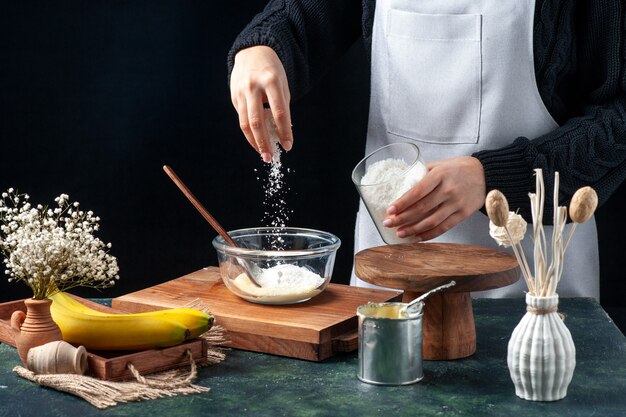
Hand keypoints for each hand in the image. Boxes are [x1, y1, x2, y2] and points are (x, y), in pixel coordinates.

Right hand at [230, 46, 292, 161]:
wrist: (252, 52)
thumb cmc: (272, 71)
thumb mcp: (283, 85)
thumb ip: (282, 107)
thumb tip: (282, 134)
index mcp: (271, 81)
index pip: (279, 112)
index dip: (284, 131)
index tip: (288, 146)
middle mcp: (253, 86)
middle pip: (257, 121)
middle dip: (264, 142)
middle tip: (270, 157)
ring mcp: (240, 92)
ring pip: (245, 123)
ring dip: (254, 142)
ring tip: (263, 154)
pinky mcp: (233, 97)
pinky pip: (242, 119)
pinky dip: (250, 132)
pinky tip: (257, 140)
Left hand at [383, 156, 485, 240]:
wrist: (487, 174)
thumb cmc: (460, 168)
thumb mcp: (440, 165)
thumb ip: (423, 173)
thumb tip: (403, 184)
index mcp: (440, 175)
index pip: (417, 191)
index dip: (402, 202)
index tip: (390, 210)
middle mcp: (448, 190)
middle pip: (421, 208)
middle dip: (402, 218)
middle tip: (388, 223)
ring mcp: (456, 203)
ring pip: (431, 221)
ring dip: (413, 229)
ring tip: (399, 233)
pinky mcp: (463, 214)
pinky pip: (443, 227)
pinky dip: (429, 234)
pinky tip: (417, 237)